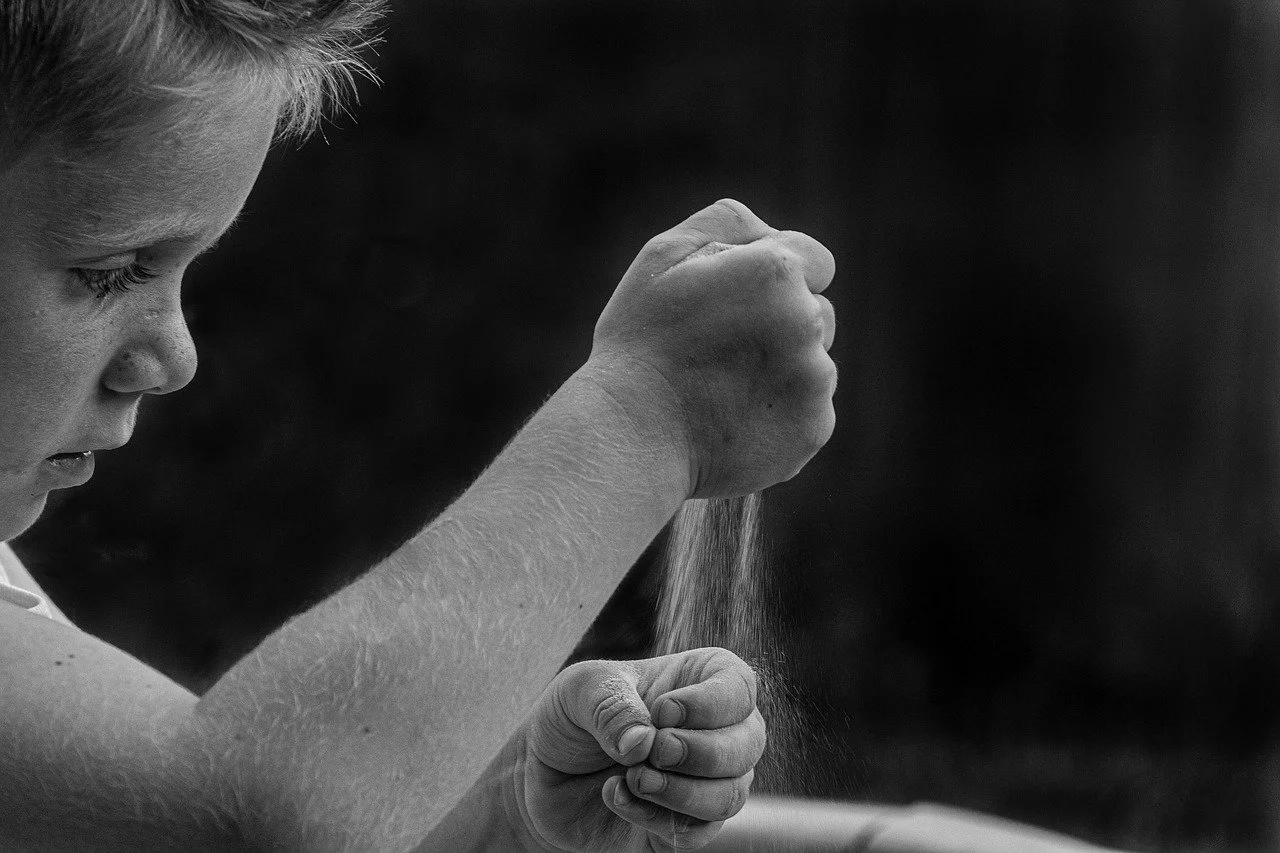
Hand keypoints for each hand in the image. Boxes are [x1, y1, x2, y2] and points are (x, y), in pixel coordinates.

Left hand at [505, 648, 764, 851]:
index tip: (661, 712)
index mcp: (702, 679)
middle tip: (653, 751)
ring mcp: (707, 781)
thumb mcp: (579, 691)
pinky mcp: (685, 824)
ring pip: (731, 795)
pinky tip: (617, 796)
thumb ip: (611, 707)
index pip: (741, 687)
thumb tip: (643, 742)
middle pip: (748, 743)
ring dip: (681, 791)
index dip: (710, 704)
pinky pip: (696, 832)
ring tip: (632, 777)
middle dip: (700, 752)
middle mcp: (717, 730)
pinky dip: (655, 818)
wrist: (545, 772)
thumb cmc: (573, 715)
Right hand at [586, 199, 836, 498]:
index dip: (775, 279)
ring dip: (783, 370)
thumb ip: (728, 224)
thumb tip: (774, 234)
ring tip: (723, 389)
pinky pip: (809, 411)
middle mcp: (806, 320)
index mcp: (775, 270)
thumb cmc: (641, 343)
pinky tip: (734, 420)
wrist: (631, 436)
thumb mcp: (662, 256)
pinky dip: (780, 415)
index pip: (816, 260)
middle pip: (818, 313)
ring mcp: (814, 378)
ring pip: (814, 364)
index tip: (739, 302)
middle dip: (782, 324)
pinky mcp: (814, 428)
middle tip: (720, 350)